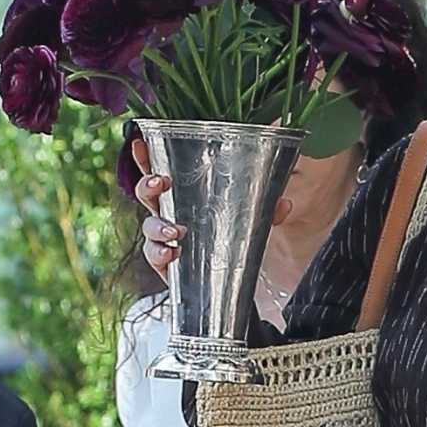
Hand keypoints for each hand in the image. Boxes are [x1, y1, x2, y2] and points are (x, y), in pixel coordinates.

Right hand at [132, 136, 291, 280]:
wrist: (230, 285)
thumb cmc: (233, 244)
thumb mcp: (254, 223)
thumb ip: (267, 210)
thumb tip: (286, 202)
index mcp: (186, 196)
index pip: (162, 170)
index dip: (146, 156)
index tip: (140, 141)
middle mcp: (170, 215)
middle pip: (146, 194)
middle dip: (147, 185)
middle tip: (162, 183)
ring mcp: (165, 240)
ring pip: (147, 227)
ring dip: (157, 226)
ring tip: (175, 231)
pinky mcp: (166, 266)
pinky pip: (154, 256)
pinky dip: (160, 253)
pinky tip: (173, 253)